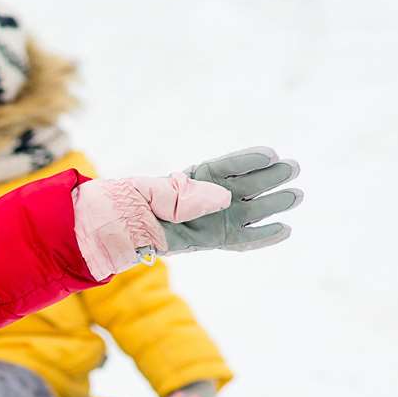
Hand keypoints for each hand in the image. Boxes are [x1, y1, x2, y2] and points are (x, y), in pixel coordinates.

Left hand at [71, 147, 301, 277]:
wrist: (101, 235)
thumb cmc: (120, 208)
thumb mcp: (146, 195)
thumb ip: (183, 197)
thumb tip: (223, 198)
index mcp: (188, 179)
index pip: (222, 167)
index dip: (246, 161)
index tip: (269, 154)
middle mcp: (202, 199)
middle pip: (241, 186)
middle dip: (267, 177)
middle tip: (293, 169)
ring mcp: (207, 221)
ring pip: (246, 211)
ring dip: (271, 204)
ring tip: (296, 195)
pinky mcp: (207, 242)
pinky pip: (238, 241)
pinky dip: (260, 238)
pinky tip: (284, 231)